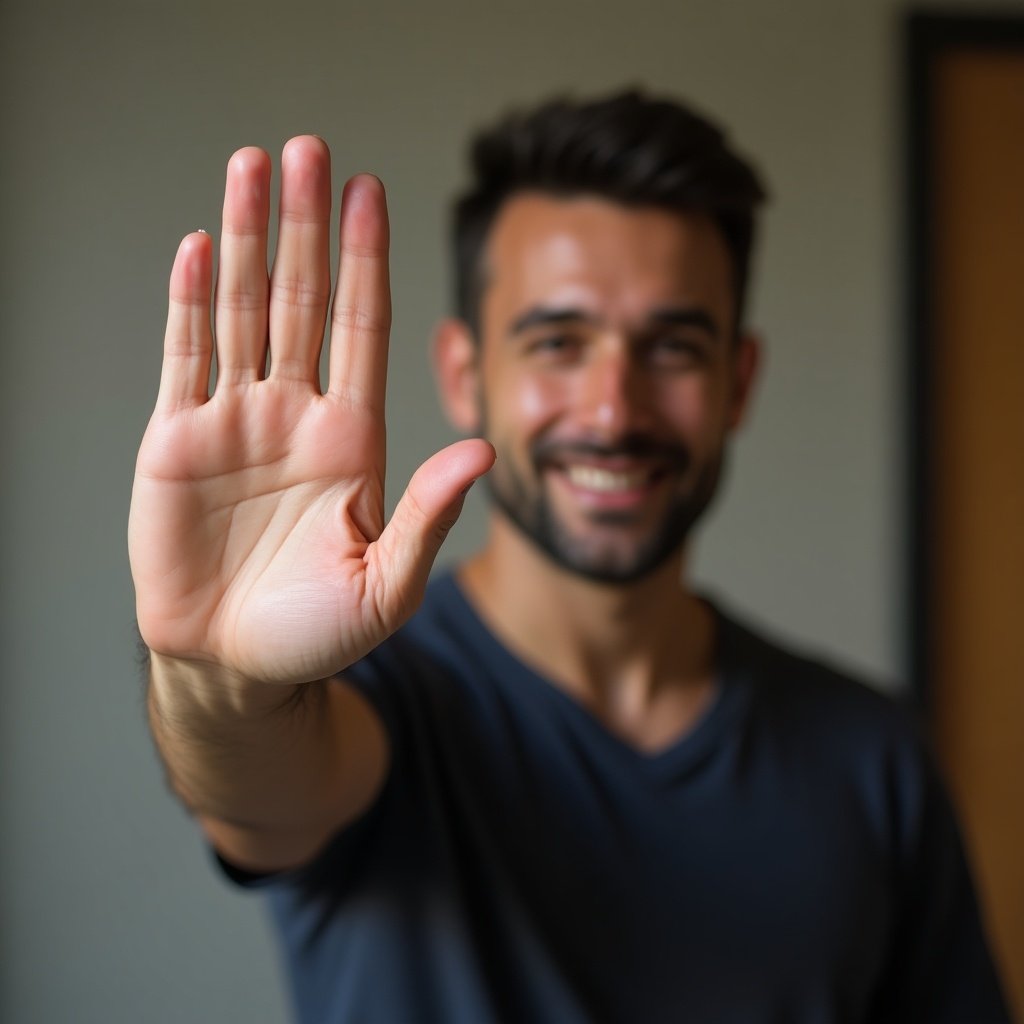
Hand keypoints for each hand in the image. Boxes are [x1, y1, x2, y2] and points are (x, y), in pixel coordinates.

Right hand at [129, 137, 493, 685]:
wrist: (238, 665)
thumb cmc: (318, 632)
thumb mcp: (388, 582)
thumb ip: (428, 513)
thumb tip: (483, 450)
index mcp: (352, 439)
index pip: (363, 328)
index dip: (366, 261)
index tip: (370, 193)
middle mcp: (297, 415)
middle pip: (304, 300)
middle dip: (308, 225)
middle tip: (309, 148)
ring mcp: (236, 423)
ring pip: (243, 311)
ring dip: (249, 239)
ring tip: (252, 168)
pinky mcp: (178, 443)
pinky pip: (185, 360)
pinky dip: (190, 304)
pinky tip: (201, 249)